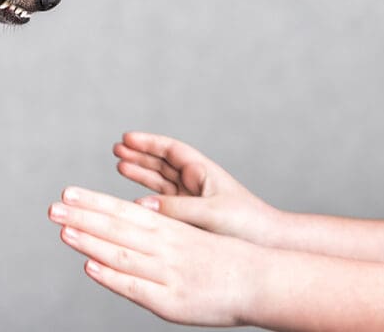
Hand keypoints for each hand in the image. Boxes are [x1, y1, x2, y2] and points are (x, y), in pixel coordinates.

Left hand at [49, 186, 261, 326]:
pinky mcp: (171, 302)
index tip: (68, 193)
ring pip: (122, 253)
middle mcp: (166, 245)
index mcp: (170, 227)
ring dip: (90, 241)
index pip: (124, 211)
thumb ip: (161, 227)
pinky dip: (112, 276)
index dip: (94, 201)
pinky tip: (89, 266)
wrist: (262, 280)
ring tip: (64, 229)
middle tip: (52, 207)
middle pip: (117, 227)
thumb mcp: (192, 232)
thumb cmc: (225, 258)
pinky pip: (135, 287)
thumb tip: (128, 217)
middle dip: (83, 216)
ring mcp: (168, 272)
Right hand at [115, 132, 279, 245]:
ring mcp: (191, 201)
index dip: (148, 143)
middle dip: (140, 155)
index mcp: (202, 173)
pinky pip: (163, 205)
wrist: (268, 244)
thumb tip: (142, 204)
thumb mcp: (211, 212)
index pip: (170, 150)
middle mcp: (195, 184)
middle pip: (162, 163)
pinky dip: (147, 199)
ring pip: (160, 182)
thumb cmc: (246, 223)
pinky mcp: (189, 219)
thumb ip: (177, 208)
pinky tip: (132, 199)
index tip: (127, 138)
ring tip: (119, 165)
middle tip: (116, 149)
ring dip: (141, 173)